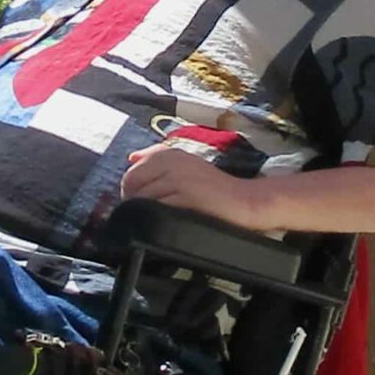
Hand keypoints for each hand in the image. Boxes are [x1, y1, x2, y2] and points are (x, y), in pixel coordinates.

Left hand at [118, 142, 265, 229]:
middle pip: (131, 185)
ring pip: (142, 199)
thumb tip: (131, 157)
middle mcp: (172, 162)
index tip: (140, 201)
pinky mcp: (186, 196)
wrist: (244, 201)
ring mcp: (179, 179)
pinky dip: (158, 218)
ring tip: (161, 217)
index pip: (131, 173)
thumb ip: (157, 158)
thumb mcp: (186, 164)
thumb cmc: (213, 187)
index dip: (130, 191)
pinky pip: (158, 209)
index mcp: (169, 154)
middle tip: (147, 212)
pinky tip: (169, 220)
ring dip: (145, 212)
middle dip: (133, 202)